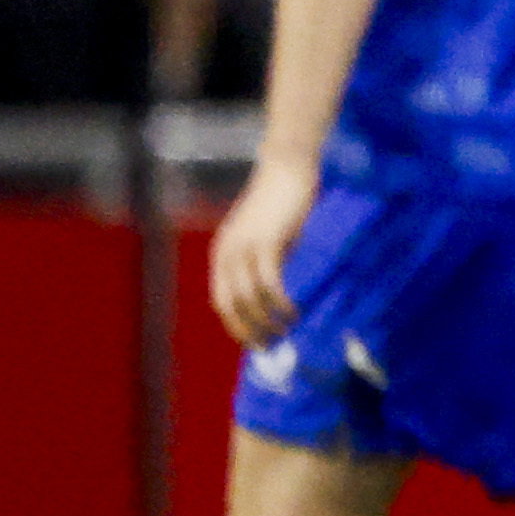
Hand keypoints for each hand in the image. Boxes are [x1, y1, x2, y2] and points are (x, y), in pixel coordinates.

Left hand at [211, 149, 317, 348]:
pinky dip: (281, 303)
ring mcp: (244, 247)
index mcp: (223, 254)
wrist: (287, 169)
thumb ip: (263, 263)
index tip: (256, 342)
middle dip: (250, 330)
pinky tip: (293, 311)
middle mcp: (227, 253)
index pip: (222, 301)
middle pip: (231, 305)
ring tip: (286, 329)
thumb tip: (272, 296)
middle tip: (270, 346)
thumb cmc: (281, 203)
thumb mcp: (266, 238)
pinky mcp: (266, 242)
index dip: (237, 325)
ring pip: (249, 298)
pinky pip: (270, 283)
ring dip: (267, 320)